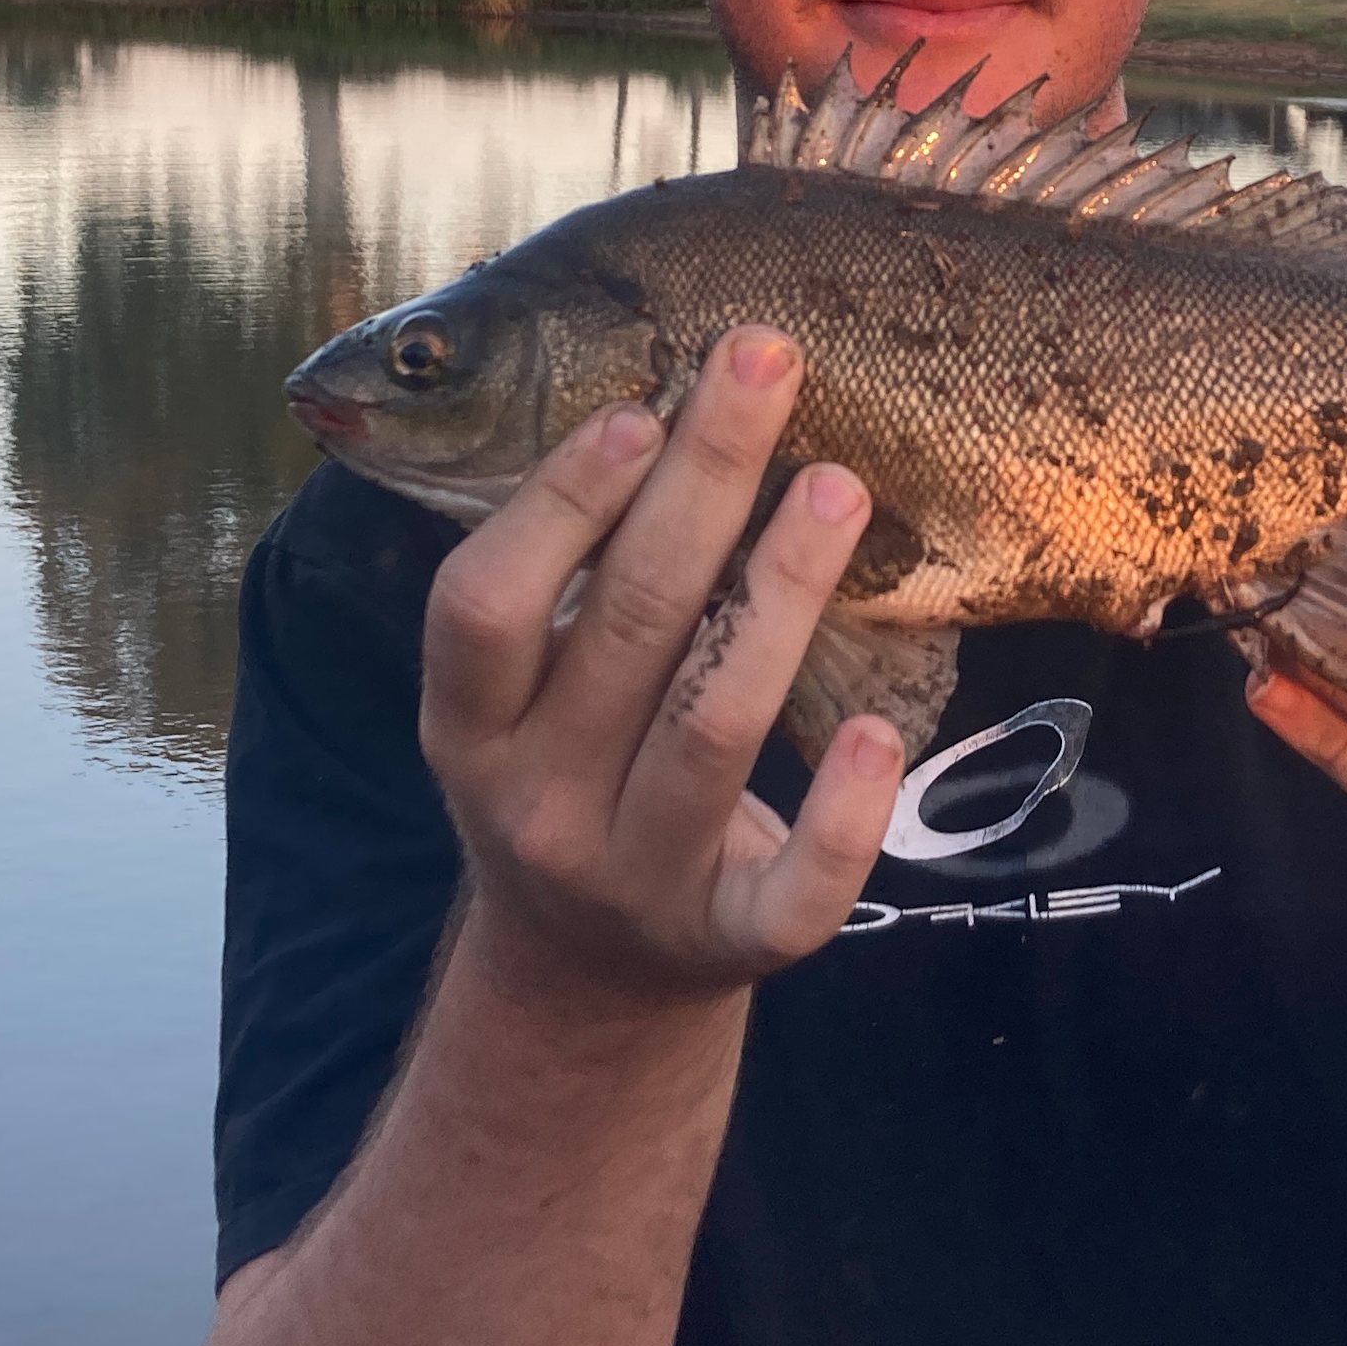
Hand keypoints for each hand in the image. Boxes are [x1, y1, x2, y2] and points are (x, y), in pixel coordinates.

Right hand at [417, 324, 905, 1020]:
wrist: (585, 979)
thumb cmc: (569, 771)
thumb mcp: (521, 694)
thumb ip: (561, 575)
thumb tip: (652, 394)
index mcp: (467, 729)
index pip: (484, 606)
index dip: (555, 505)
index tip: (638, 407)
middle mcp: (535, 805)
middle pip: (626, 630)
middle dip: (703, 485)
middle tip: (768, 366)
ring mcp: (633, 881)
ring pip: (716, 728)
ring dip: (784, 594)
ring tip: (840, 486)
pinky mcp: (728, 945)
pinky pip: (796, 888)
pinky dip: (842, 813)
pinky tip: (879, 731)